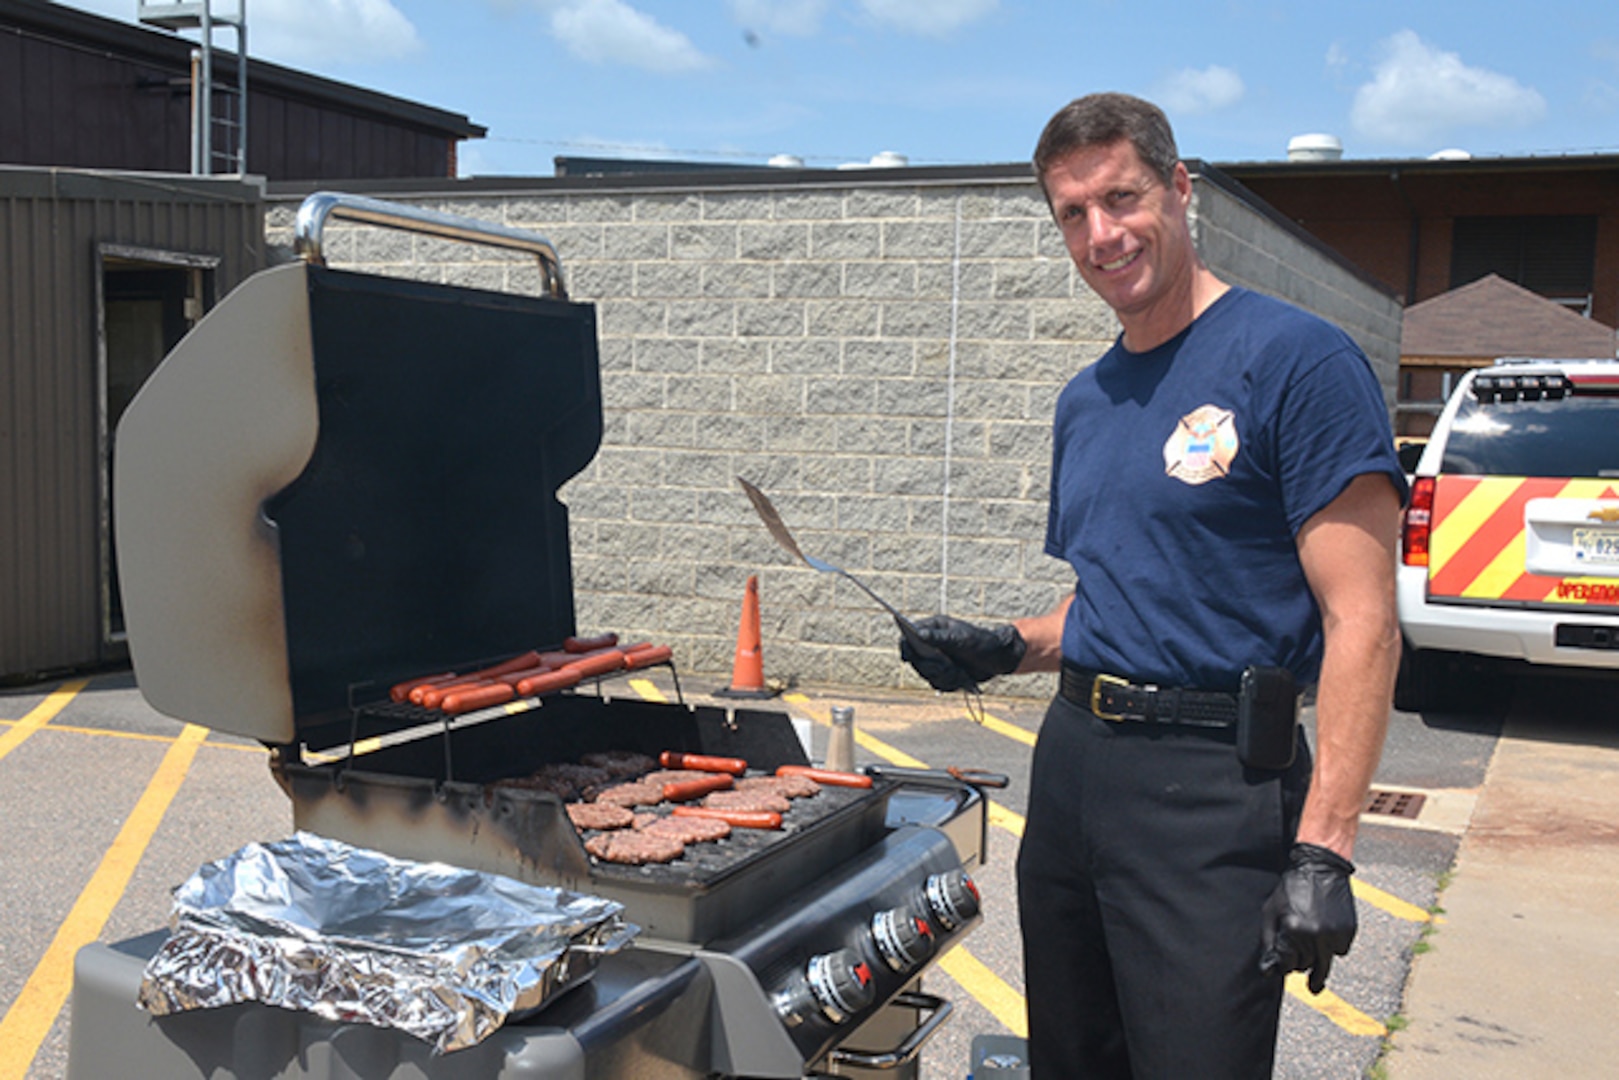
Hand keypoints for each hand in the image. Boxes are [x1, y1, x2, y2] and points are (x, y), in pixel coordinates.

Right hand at [899, 616, 1025, 692]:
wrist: (998, 659)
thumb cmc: (982, 642)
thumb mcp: (961, 638)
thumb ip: (939, 637)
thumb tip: (919, 633)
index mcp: (933, 628)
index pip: (909, 636)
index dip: (906, 646)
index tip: (908, 656)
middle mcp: (931, 643)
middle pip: (915, 659)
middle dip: (933, 665)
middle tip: (948, 665)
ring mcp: (936, 659)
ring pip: (926, 673)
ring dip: (944, 676)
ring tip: (959, 672)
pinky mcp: (942, 673)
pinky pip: (937, 683)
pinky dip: (949, 683)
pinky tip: (961, 677)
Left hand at [1260, 842, 1357, 993]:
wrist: (1320, 867)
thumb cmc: (1292, 888)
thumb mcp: (1271, 911)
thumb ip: (1269, 943)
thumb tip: (1268, 971)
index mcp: (1293, 930)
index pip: (1288, 965)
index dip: (1283, 964)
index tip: (1283, 961)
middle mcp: (1316, 935)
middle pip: (1306, 965)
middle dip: (1300, 959)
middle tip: (1297, 942)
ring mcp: (1334, 934)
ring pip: (1325, 962)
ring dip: (1317, 955)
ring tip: (1312, 935)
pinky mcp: (1348, 931)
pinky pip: (1340, 951)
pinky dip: (1333, 945)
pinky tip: (1326, 927)